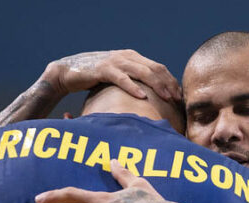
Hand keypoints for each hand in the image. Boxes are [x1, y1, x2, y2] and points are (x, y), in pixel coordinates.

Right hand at [43, 50, 181, 101]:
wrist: (69, 72)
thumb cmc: (95, 78)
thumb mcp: (118, 77)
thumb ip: (133, 81)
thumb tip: (150, 97)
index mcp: (133, 58)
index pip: (158, 68)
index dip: (171, 81)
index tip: (179, 96)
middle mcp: (127, 57)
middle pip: (155, 69)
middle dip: (168, 84)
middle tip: (177, 99)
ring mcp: (115, 62)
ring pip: (142, 72)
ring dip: (156, 85)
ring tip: (166, 98)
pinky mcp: (103, 70)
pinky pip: (122, 78)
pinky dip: (133, 87)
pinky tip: (142, 97)